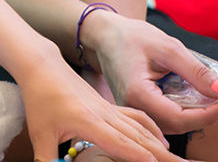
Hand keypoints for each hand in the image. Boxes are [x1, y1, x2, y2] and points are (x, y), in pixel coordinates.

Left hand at [16, 52, 181, 161]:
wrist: (42, 65)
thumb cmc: (39, 97)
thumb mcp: (39, 134)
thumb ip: (47, 159)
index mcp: (88, 121)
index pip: (120, 143)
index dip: (138, 156)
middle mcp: (104, 114)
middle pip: (139, 137)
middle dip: (162, 155)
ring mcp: (109, 108)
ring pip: (141, 126)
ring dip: (160, 143)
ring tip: (178, 158)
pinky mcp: (109, 105)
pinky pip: (136, 117)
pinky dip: (152, 128)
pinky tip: (160, 139)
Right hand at [84, 10, 217, 135]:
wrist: (104, 35)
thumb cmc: (133, 37)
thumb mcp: (168, 47)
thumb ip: (195, 70)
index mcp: (137, 94)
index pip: (180, 118)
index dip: (207, 115)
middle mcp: (132, 108)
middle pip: (176, 126)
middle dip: (203, 117)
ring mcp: (131, 110)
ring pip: (169, 126)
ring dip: (193, 116)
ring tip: (210, 99)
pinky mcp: (134, 108)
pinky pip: (161, 118)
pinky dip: (180, 112)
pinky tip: (191, 98)